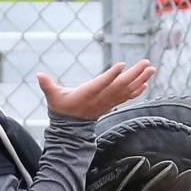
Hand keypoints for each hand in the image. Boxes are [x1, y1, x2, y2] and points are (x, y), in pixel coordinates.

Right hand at [37, 60, 155, 120]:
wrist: (70, 127)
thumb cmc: (61, 107)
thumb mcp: (53, 96)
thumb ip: (47, 85)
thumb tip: (38, 75)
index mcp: (87, 94)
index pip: (101, 84)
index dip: (111, 75)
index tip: (122, 65)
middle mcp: (101, 99)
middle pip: (120, 85)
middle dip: (134, 74)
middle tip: (146, 63)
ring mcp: (107, 102)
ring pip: (127, 90)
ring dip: (140, 79)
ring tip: (152, 68)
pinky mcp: (111, 104)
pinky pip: (127, 97)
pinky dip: (137, 90)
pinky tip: (146, 82)